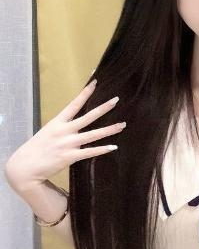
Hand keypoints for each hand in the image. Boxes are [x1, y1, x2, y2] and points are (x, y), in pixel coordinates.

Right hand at [5, 79, 125, 190]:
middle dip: (103, 108)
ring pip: (93, 134)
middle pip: (88, 117)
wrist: (26, 167)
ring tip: (122, 125)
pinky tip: (113, 146)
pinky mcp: (70, 156)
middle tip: (116, 100)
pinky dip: (102, 149)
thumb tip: (78, 133)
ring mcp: (68, 143)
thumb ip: (64, 130)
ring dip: (109, 129)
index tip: (95, 82)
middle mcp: (64, 130)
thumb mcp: (48, 133)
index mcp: (58, 122)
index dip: (86, 93)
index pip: (74, 104)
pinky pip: (90, 152)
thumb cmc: (37, 149)